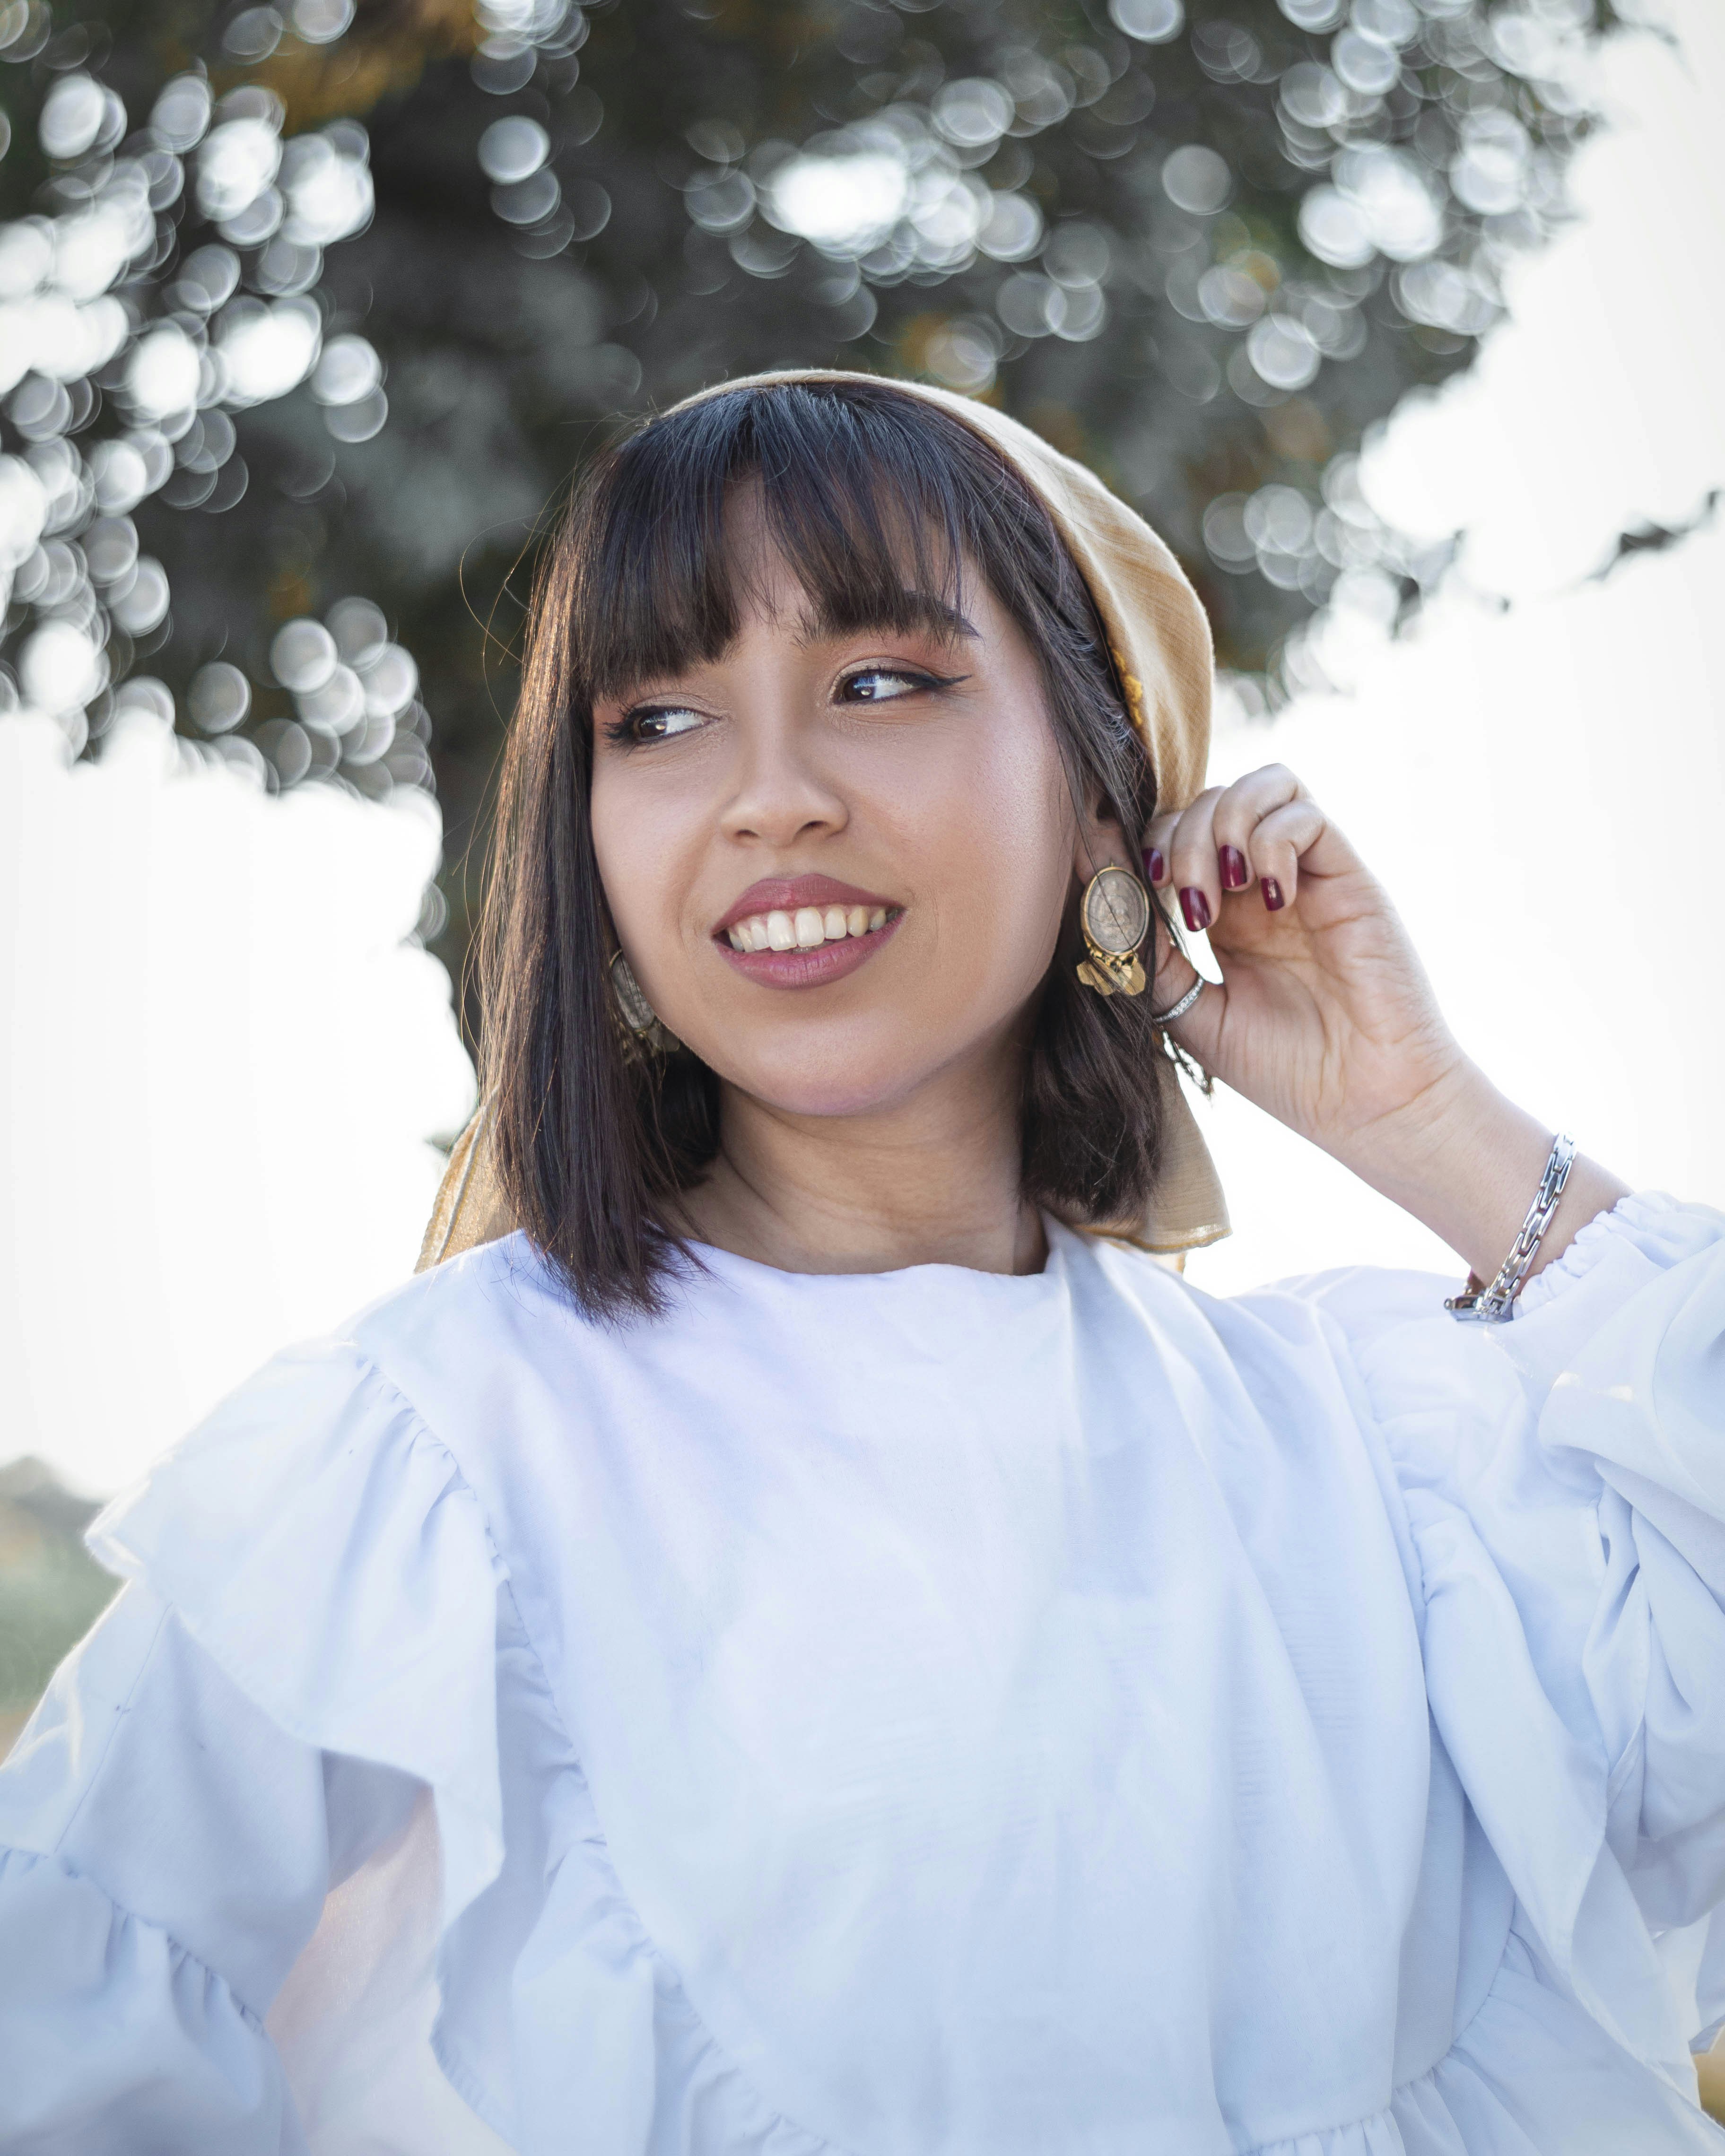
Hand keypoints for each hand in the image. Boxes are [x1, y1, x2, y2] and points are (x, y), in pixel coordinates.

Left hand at [1141, 765, 1626, 1278]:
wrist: (1364, 1102)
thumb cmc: (1282, 1067)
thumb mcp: (1188, 1011)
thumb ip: (1148, 953)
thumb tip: (1100, 893)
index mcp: (1219, 916)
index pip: (1168, 841)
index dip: (1133, 848)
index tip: (1112, 884)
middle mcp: (1259, 887)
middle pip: (1204, 804)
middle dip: (1177, 842)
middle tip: (1183, 907)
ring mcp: (1305, 875)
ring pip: (1256, 786)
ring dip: (1220, 826)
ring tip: (1218, 894)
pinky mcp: (1348, 875)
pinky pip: (1304, 813)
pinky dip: (1271, 842)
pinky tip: (1270, 899)